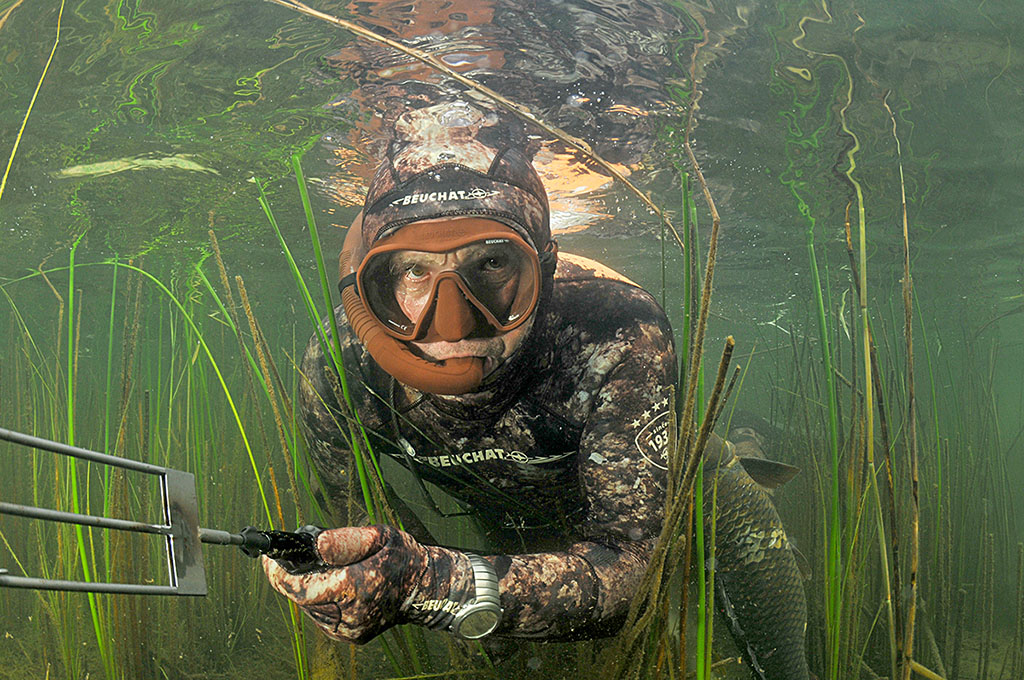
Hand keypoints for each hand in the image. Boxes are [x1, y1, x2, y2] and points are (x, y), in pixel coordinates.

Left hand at [263, 524, 469, 642]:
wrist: (423, 589)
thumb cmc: (401, 558)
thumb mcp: (379, 536)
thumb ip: (345, 540)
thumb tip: (315, 544)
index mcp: (358, 588)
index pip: (303, 589)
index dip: (280, 575)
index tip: (268, 560)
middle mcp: (351, 615)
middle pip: (302, 598)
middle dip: (293, 576)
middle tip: (293, 556)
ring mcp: (349, 630)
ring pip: (309, 607)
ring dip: (306, 588)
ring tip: (322, 569)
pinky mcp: (348, 636)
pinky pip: (320, 615)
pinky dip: (319, 599)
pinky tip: (331, 585)